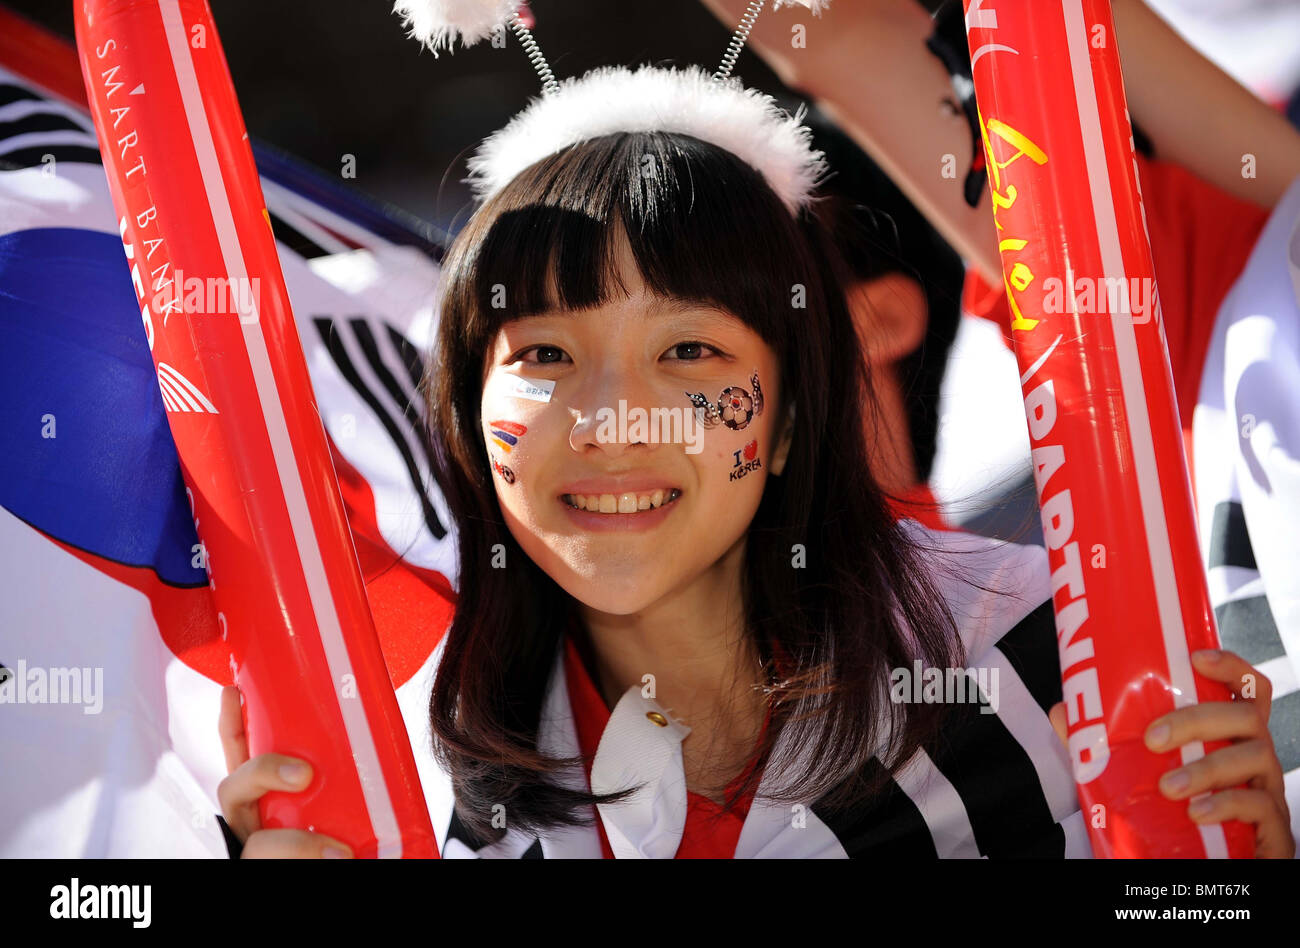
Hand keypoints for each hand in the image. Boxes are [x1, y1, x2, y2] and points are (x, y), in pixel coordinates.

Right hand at [217, 685, 353, 857]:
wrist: (347, 869)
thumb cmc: (345, 844)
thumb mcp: (341, 805)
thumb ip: (345, 782)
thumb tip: (384, 741)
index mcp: (263, 800)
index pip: (240, 757)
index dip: (231, 725)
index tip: (233, 690)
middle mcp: (248, 824)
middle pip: (233, 788)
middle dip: (263, 772)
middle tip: (305, 774)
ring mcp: (251, 853)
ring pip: (254, 845)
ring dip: (294, 844)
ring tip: (337, 853)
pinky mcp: (259, 874)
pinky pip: (264, 865)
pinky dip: (304, 861)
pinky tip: (336, 863)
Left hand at [1049, 650, 1293, 857]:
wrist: (1202, 861)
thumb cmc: (1178, 806)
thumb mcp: (1142, 770)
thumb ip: (1104, 741)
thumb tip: (1062, 710)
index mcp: (1229, 733)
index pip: (1246, 688)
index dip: (1229, 666)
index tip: (1196, 656)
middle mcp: (1255, 752)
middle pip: (1245, 716)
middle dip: (1197, 720)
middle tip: (1153, 738)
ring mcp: (1268, 787)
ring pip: (1255, 757)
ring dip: (1207, 768)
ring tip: (1168, 786)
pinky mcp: (1272, 825)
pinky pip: (1260, 805)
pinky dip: (1226, 805)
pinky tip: (1196, 812)